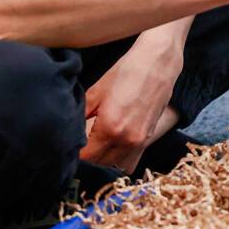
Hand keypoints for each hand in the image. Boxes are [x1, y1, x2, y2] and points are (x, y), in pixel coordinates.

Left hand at [80, 38, 182, 172]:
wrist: (159, 63)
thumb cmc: (127, 71)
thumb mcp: (97, 91)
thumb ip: (81, 114)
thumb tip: (69, 130)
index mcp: (110, 127)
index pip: (86, 157)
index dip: (75, 154)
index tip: (70, 147)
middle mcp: (126, 139)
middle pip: (99, 164)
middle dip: (88, 157)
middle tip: (81, 144)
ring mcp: (140, 141)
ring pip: (115, 166)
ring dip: (104, 160)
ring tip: (97, 146)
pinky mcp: (148, 138)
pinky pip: (131, 161)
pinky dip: (120, 159)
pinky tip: (113, 146)